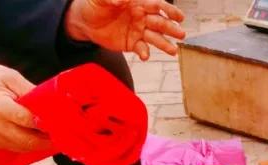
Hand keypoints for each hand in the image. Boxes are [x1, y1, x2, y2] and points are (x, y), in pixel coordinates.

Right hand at [0, 62, 51, 151]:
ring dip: (41, 144)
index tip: (60, 123)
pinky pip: (16, 148)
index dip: (45, 123)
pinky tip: (40, 138)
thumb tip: (49, 104)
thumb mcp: (10, 76)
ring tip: (55, 137)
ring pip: (24, 147)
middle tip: (63, 135)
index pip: (27, 120)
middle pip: (27, 139)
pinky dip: (30, 145)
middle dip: (47, 139)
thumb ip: (29, 91)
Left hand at [64, 0, 185, 59]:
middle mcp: (142, 17)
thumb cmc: (95, 4)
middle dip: (171, 28)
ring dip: (165, 44)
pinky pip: (142, 49)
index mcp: (138, 3)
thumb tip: (121, 0)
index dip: (169, 10)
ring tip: (173, 51)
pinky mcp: (133, 44)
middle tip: (181, 34)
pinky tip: (145, 56)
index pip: (157, 5)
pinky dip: (144, 53)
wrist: (86, 22)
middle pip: (160, 22)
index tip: (178, 16)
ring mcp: (139, 31)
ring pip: (155, 37)